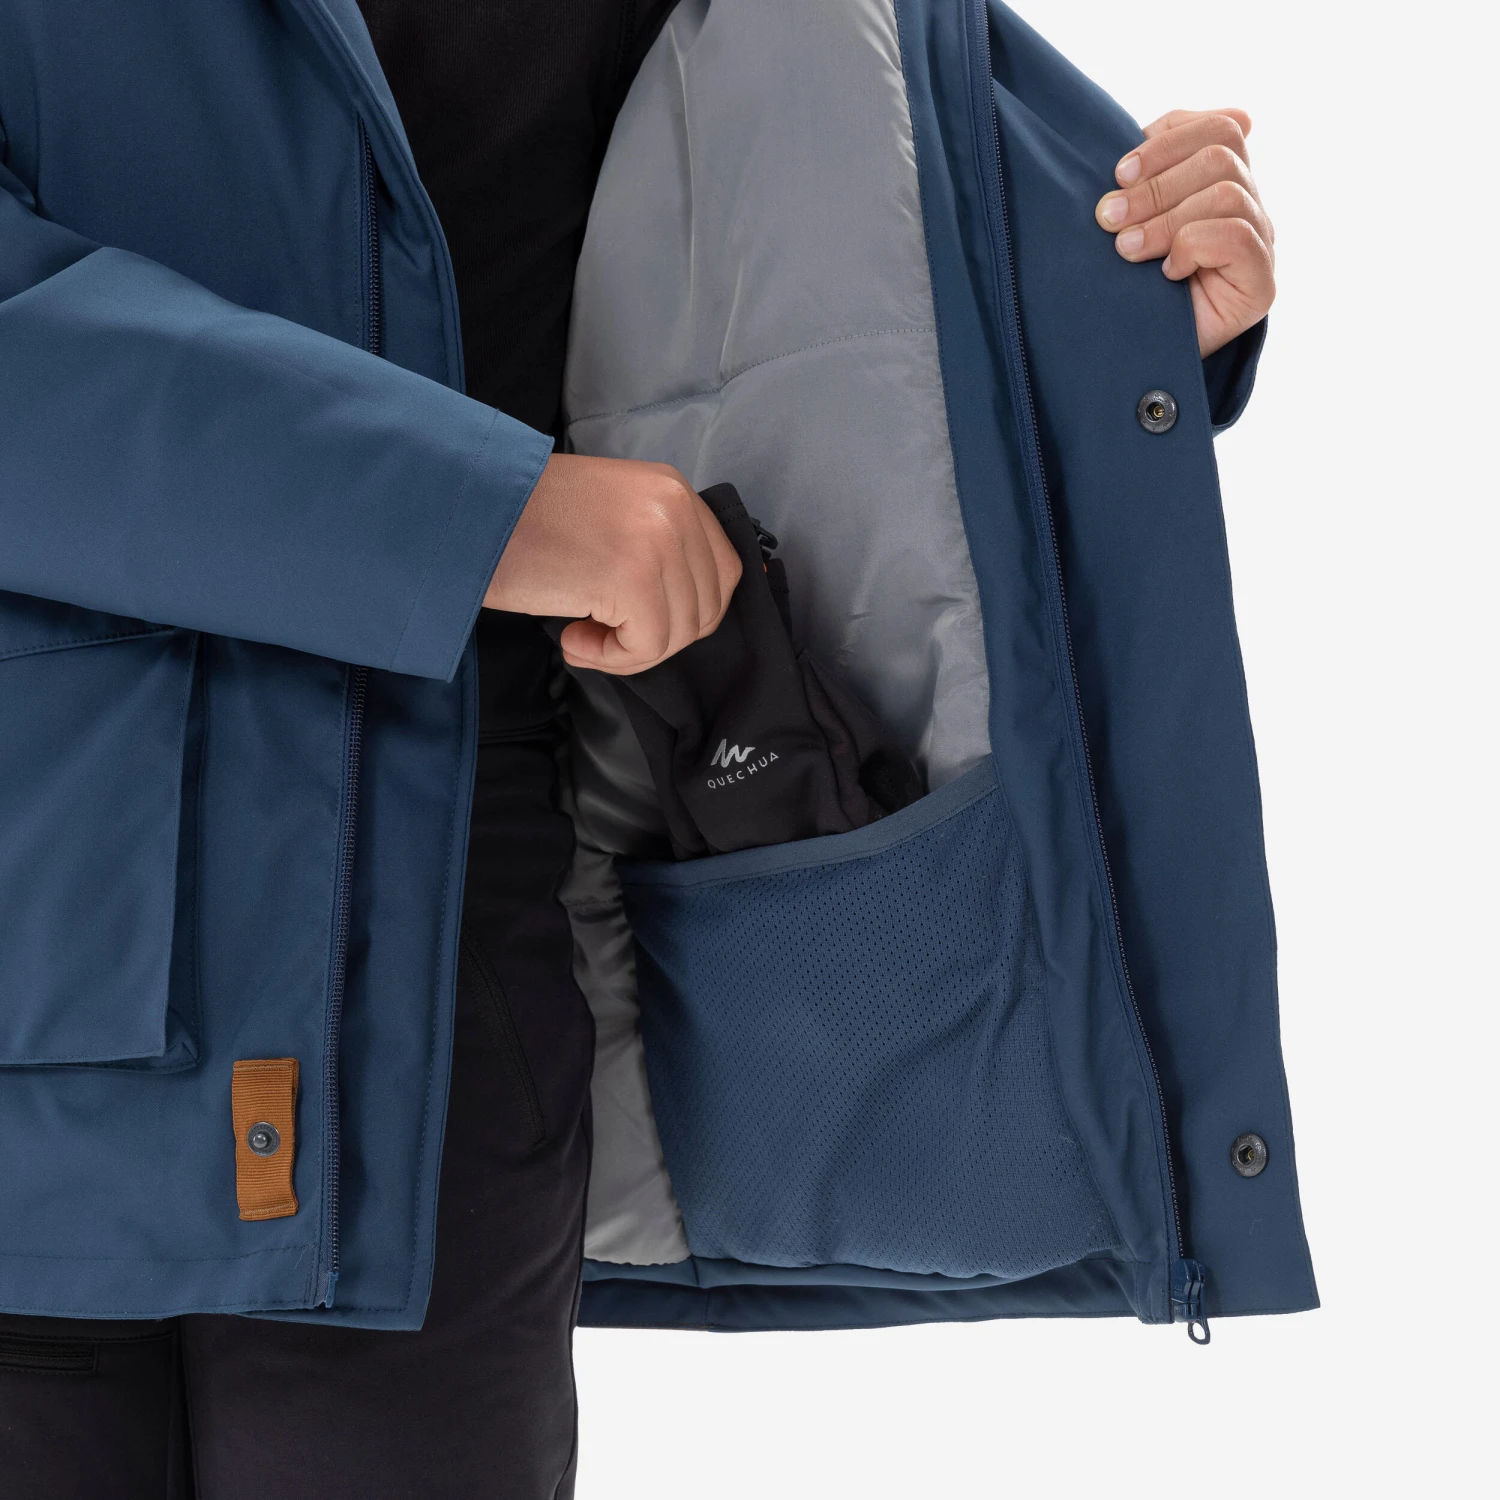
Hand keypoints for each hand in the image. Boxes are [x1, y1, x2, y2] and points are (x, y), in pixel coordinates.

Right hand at [485, 453, 741, 673]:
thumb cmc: (521, 521)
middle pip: (706, 608)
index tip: (638, 620)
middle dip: (656, 636)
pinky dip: (610, 658)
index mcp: (672, 490)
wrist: (466, 510)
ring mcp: (659, 541)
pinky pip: (647, 647)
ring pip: (678, 633)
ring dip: (628, 650)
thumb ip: (654, 547)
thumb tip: (684, 610)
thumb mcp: (609, 516)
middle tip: (601, 631)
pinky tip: (572, 636)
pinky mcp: (634, 578)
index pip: (722, 571)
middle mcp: (675, 508)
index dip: (687, 612)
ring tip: (580, 631)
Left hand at [1094, 109, 1273, 357]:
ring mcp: (1261, 243)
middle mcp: (1249, 206)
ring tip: (1126, 250)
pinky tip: (1167, 273)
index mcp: (1222, 181)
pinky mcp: (1261, 283)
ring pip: (1226, 193)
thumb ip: (1141, 179)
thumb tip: (1140, 130)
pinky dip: (1192, 246)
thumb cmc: (1128, 287)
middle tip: (1108, 218)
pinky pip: (1237, 235)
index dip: (1168, 140)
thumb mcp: (1129, 223)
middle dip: (1154, 184)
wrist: (1137, 359)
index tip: (1119, 171)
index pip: (1219, 127)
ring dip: (1165, 219)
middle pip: (1221, 153)